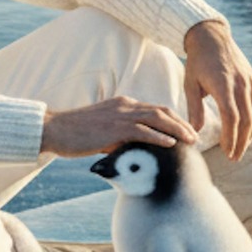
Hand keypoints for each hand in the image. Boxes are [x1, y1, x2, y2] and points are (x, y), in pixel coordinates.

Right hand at [41, 97, 197, 158]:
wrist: (55, 129)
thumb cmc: (76, 133)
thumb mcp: (103, 130)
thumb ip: (120, 135)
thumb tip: (133, 149)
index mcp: (123, 103)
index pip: (155, 108)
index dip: (173, 119)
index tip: (185, 130)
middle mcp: (125, 105)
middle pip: (162, 111)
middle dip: (182, 123)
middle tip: (195, 136)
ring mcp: (120, 115)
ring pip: (157, 118)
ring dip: (177, 129)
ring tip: (191, 141)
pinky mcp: (114, 128)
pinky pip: (142, 131)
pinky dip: (159, 136)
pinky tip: (171, 144)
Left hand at [183, 18, 251, 160]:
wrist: (211, 37)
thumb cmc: (197, 62)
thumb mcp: (190, 84)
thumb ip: (194, 109)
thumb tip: (194, 133)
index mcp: (223, 85)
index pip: (231, 117)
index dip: (230, 137)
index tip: (226, 151)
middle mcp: (241, 84)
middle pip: (246, 120)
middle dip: (241, 142)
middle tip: (234, 157)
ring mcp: (251, 82)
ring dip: (251, 135)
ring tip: (241, 149)